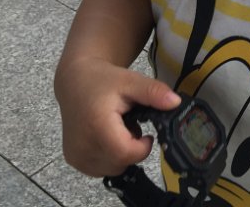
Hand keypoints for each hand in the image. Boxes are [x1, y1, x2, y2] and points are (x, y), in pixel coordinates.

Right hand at [55, 57, 179, 176]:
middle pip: (120, 163)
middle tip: (130, 124)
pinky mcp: (73, 160)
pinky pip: (100, 168)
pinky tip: (107, 136)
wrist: (75, 81)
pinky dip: (109, 156)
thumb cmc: (103, 80)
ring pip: (112, 168)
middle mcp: (82, 145)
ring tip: (118, 128)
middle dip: (132, 148)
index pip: (126, 153)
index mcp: (97, 126)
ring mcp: (76, 156)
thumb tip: (176, 103)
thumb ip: (154, 92)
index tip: (146, 133)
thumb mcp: (131, 81)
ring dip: (121, 153)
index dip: (142, 147)